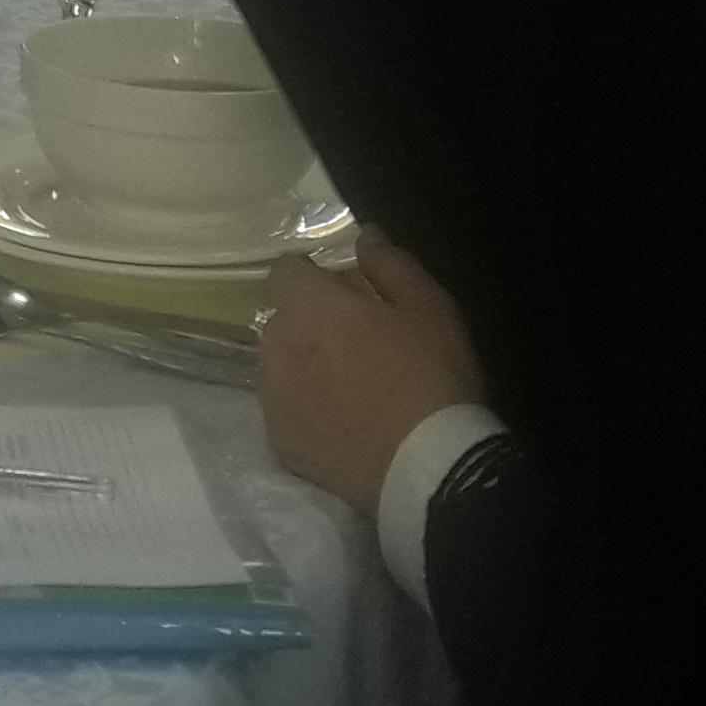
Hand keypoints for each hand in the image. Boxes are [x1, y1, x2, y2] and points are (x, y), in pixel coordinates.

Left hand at [256, 238, 485, 514]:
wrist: (429, 470)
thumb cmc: (431, 376)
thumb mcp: (428, 305)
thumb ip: (390, 262)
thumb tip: (364, 235)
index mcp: (308, 307)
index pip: (284, 271)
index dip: (313, 276)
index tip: (346, 293)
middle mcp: (276, 349)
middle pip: (281, 319)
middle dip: (309, 320)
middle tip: (358, 340)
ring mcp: (274, 402)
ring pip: (277, 366)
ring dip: (302, 364)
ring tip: (349, 385)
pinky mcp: (281, 446)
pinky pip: (284, 412)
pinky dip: (305, 409)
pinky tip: (342, 422)